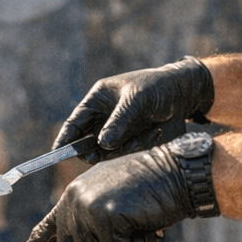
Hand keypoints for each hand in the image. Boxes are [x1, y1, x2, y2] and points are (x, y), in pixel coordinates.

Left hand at [24, 135, 214, 241]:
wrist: (179, 173)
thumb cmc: (154, 189)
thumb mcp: (115, 201)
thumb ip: (92, 220)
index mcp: (75, 193)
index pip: (49, 225)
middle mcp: (74, 198)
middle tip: (129, 236)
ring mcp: (86, 205)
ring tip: (141, 222)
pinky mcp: (103, 215)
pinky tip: (149, 226)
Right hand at [52, 57, 213, 161]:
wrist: (184, 95)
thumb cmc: (157, 88)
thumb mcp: (137, 99)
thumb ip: (120, 121)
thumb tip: (103, 144)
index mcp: (99, 100)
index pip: (75, 122)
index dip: (65, 138)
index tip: (57, 153)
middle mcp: (105, 118)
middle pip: (87, 142)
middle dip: (91, 150)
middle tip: (97, 154)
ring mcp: (118, 132)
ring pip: (108, 151)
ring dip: (122, 147)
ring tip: (143, 133)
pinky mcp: (133, 143)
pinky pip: (127, 153)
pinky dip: (139, 146)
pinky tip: (154, 132)